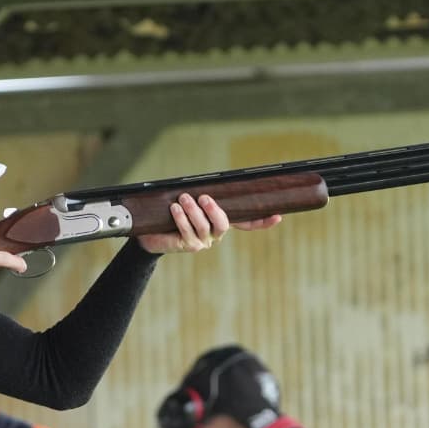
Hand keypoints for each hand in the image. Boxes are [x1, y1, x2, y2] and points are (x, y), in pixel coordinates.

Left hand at [136, 194, 280, 254]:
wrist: (151, 232)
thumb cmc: (172, 212)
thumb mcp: (188, 201)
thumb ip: (201, 194)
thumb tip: (206, 181)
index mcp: (220, 221)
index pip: (247, 221)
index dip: (262, 221)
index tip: (277, 215)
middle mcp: (215, 234)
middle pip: (224, 224)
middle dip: (214, 210)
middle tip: (204, 197)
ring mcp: (204, 241)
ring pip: (204, 227)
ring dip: (193, 211)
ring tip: (184, 199)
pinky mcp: (190, 246)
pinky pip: (188, 232)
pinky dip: (182, 218)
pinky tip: (176, 208)